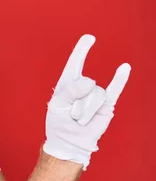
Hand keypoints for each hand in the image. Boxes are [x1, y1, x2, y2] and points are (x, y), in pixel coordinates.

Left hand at [42, 34, 130, 169]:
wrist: (70, 142)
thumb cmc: (60, 124)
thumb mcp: (57, 106)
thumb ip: (69, 91)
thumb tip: (91, 82)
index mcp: (67, 85)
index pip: (74, 64)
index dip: (81, 50)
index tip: (89, 38)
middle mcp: (83, 87)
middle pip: (83, 84)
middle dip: (76, 101)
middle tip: (71, 114)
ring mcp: (96, 95)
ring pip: (94, 95)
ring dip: (85, 111)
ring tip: (79, 119)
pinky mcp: (107, 104)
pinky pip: (114, 89)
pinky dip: (120, 79)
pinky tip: (124, 67)